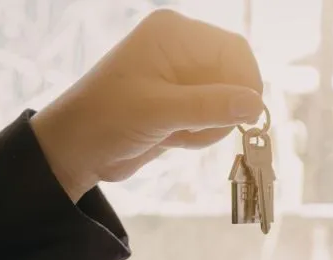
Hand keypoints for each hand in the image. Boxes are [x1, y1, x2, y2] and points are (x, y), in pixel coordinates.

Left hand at [29, 9, 264, 200]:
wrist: (75, 151)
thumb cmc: (107, 120)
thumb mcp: (160, 112)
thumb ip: (211, 106)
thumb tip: (257, 104)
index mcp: (173, 33)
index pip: (233, 51)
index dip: (245, 84)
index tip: (244, 117)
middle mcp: (180, 48)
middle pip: (233, 77)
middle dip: (222, 110)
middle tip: (195, 130)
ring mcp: (180, 75)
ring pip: (226, 102)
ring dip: (210, 126)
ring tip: (177, 135)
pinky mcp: (179, 102)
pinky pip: (212, 117)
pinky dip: (200, 134)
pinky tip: (173, 139)